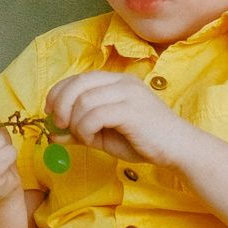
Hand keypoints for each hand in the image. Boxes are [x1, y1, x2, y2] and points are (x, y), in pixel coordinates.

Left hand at [46, 72, 197, 166]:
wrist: (177, 149)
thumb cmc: (142, 140)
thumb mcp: (104, 135)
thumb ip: (79, 130)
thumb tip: (52, 134)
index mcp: (116, 81)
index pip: (78, 78)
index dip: (58, 93)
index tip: (50, 112)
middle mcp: (122, 82)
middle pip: (78, 84)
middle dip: (60, 105)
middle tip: (59, 125)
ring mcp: (128, 93)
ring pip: (84, 101)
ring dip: (75, 123)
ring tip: (85, 137)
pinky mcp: (132, 110)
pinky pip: (95, 115)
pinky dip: (85, 129)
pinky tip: (92, 139)